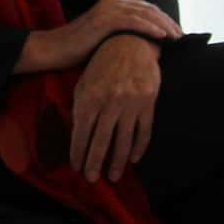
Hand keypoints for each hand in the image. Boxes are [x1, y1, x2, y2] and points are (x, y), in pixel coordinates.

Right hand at [14, 0, 181, 75]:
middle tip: (182, 37)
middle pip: (149, 9)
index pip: (147, 7)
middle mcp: (113, 0)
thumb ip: (123, 20)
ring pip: (145, 14)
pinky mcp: (105, 19)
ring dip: (164, 26)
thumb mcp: (106, 31)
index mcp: (114, 1)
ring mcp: (109, 8)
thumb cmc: (80, 45)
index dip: (164, 19)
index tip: (177, 34)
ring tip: (177, 38)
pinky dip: (151, 28)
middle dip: (168, 22)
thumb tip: (142, 4)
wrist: (56, 49)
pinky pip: (134, 22)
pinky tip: (163, 38)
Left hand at [68, 34, 161, 182]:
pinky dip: (138, 147)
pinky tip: (133, 159)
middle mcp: (109, 102)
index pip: (81, 132)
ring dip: (117, 161)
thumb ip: (80, 107)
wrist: (130, 44)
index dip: (78, 151)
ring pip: (122, 140)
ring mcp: (130, 104)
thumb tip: (77, 134)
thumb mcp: (84, 82)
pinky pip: (144, 131)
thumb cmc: (102, 64)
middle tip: (92, 179)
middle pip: (101, 140)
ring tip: (113, 177)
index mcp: (89, 97)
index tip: (76, 167)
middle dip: (95, 162)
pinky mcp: (147, 103)